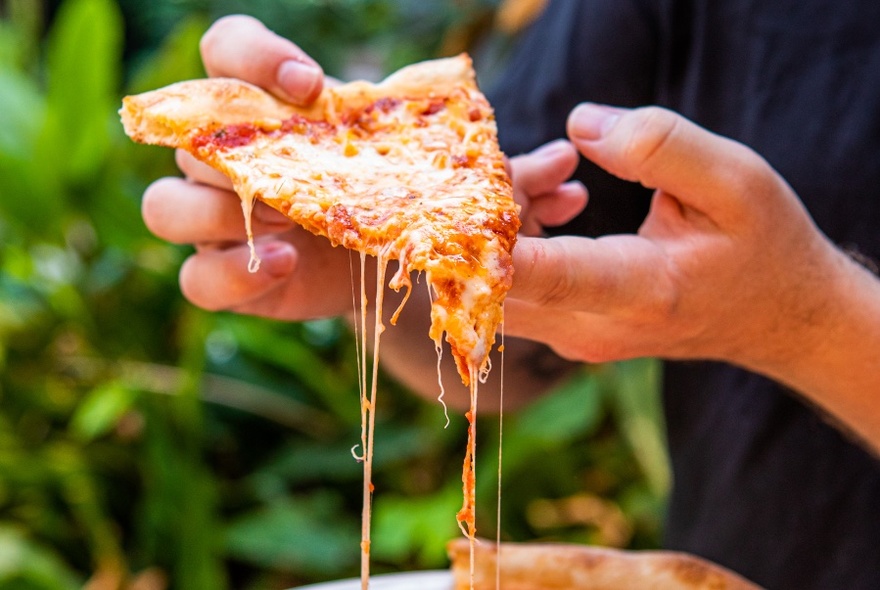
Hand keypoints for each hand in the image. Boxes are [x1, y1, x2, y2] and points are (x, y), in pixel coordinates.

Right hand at [141, 15, 584, 322]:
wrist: (379, 268)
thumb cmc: (407, 205)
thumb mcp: (444, 180)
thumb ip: (495, 174)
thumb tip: (569, 173)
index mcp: (276, 109)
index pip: (226, 51)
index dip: (256, 58)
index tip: (315, 89)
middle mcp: (236, 158)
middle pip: (184, 133)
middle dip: (225, 149)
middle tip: (290, 172)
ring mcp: (223, 222)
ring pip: (164, 207)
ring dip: (211, 216)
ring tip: (287, 232)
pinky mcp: (232, 280)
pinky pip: (195, 280)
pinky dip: (227, 277)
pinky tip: (281, 269)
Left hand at [507, 104, 841, 371]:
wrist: (775, 318)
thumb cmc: (762, 247)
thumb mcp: (736, 181)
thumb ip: (659, 146)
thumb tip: (579, 126)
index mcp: (644, 290)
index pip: (555, 276)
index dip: (499, 249)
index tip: (464, 218)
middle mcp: (595, 327)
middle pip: (501, 273)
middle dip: (497, 205)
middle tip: (550, 161)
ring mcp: (573, 335)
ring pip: (496, 280)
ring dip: (507, 216)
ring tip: (561, 171)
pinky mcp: (564, 328)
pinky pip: (513, 283)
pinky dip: (519, 234)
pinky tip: (560, 199)